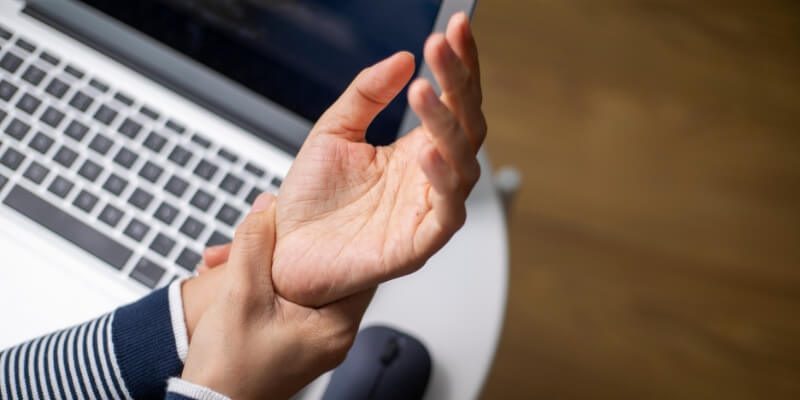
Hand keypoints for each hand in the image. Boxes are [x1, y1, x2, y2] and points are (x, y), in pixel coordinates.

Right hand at [182, 194, 372, 398]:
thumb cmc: (229, 369)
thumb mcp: (240, 295)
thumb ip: (255, 245)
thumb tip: (267, 207)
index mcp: (336, 326)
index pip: (357, 268)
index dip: (335, 238)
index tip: (319, 217)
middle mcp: (333, 335)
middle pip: (324, 273)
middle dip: (287, 249)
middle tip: (263, 232)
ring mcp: (315, 340)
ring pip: (300, 284)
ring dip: (268, 266)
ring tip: (232, 259)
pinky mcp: (296, 342)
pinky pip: (288, 301)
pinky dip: (265, 285)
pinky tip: (235, 277)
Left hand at [273, 13, 485, 305]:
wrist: (285, 253)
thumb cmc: (312, 201)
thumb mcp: (333, 131)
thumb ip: (366, 94)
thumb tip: (402, 59)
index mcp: (415, 151)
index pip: (452, 101)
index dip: (459, 65)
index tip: (455, 27)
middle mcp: (429, 178)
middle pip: (466, 125)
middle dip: (458, 83)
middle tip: (442, 47)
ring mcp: (427, 209)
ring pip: (463, 164)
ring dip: (447, 125)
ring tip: (423, 91)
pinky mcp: (419, 244)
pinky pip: (447, 212)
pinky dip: (442, 181)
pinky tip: (426, 152)